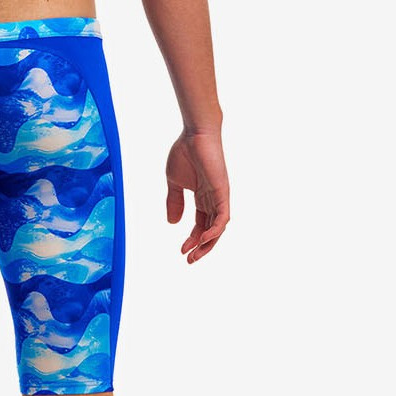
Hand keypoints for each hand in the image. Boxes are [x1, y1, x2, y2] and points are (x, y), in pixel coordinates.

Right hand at [165, 128, 229, 263]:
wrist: (194, 135)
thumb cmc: (185, 153)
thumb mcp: (174, 182)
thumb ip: (174, 201)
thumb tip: (172, 223)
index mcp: (202, 197)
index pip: (200, 224)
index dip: (192, 239)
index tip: (181, 250)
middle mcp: (213, 200)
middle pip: (210, 230)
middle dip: (201, 247)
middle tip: (190, 260)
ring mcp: (219, 197)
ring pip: (218, 227)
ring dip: (207, 243)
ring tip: (195, 254)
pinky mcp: (222, 192)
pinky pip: (222, 217)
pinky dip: (215, 230)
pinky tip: (204, 239)